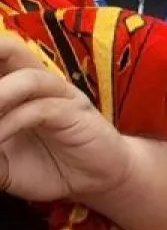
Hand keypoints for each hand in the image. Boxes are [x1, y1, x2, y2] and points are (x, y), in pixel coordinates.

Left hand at [0, 32, 131, 202]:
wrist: (95, 181)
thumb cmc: (46, 164)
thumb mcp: (1, 163)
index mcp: (16, 86)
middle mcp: (39, 83)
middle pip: (11, 48)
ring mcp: (60, 96)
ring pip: (28, 77)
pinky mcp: (76, 115)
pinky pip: (42, 110)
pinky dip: (11, 124)